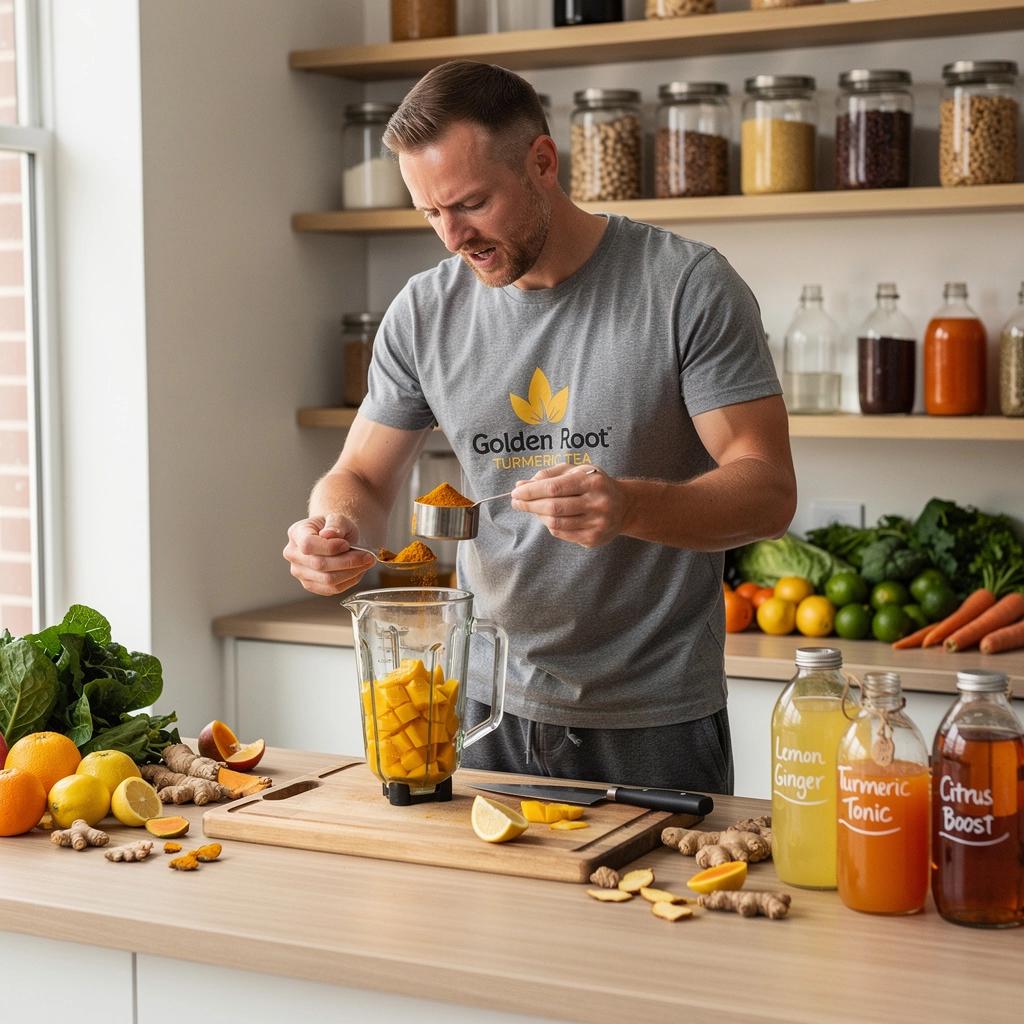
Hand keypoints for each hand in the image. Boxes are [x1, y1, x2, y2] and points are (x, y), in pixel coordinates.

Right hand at [283, 513, 375, 595]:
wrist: (336, 539)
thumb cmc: (335, 528)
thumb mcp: (339, 518)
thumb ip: (335, 524)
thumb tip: (329, 534)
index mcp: (296, 534)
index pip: (308, 545)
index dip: (330, 547)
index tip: (347, 544)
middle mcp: (293, 554)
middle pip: (320, 564)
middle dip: (348, 561)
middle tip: (368, 556)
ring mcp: (300, 572)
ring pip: (328, 580)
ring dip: (352, 572)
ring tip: (366, 562)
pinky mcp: (311, 585)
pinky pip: (332, 589)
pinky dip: (349, 581)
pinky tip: (358, 570)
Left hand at [510, 465, 627, 547]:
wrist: (625, 506)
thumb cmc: (594, 484)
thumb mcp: (576, 471)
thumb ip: (549, 475)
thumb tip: (521, 485)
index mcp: (592, 481)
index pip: (553, 488)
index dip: (531, 491)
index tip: (516, 492)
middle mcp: (597, 503)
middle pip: (553, 507)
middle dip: (529, 504)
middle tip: (516, 501)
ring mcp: (597, 523)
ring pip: (556, 523)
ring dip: (538, 515)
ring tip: (532, 508)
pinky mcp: (594, 538)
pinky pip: (562, 533)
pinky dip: (550, 525)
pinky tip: (547, 518)